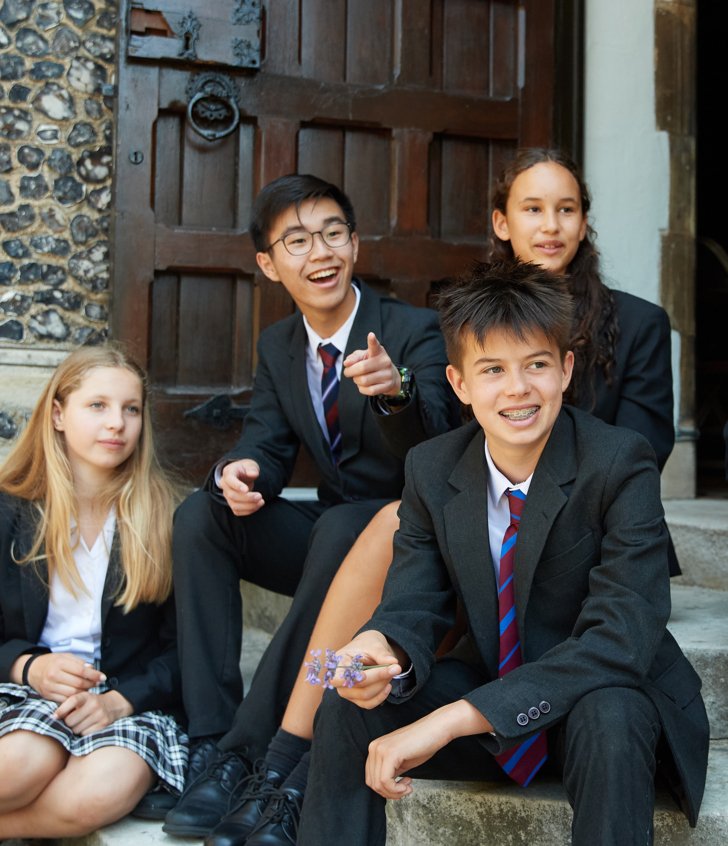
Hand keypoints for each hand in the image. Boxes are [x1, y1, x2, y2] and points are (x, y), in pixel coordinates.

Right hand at [23, 652, 105, 702]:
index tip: (103, 677)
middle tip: (98, 683)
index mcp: (60, 663)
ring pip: (72, 693)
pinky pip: (64, 700)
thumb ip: (79, 662)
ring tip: (90, 688)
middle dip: (91, 684)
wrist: (32, 670)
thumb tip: (92, 669)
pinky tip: (79, 694)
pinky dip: (74, 698)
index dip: (94, 675)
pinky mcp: (47, 695)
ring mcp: (50, 686)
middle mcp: (53, 675)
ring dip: (84, 692)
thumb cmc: (53, 662)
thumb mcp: (65, 656)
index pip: (81, 670)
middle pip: (78, 683)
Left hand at [54, 689, 132, 734]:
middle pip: (70, 720)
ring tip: (81, 723)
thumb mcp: (82, 699)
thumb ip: (69, 705)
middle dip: (68, 723)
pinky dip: (83, 733)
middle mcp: (94, 704)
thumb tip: (53, 717)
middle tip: (72, 720)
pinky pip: (85, 734)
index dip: (62, 709)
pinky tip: (87, 727)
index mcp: (86, 696)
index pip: (72, 701)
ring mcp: (99, 715)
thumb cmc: (90, 703)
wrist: (113, 705)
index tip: (54, 716)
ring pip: (76, 729)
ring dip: (75, 729)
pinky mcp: (103, 725)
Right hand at [220, 459, 264, 515]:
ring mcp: (227, 496)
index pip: (230, 480)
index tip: (247, 490)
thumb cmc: (246, 469)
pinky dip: (249, 511)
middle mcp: (225, 485)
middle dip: (247, 498)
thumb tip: (253, 474)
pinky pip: (238, 511)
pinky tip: (258, 505)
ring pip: (235, 505)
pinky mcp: (232, 503)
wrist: (242, 474)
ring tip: (261, 502)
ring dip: (249, 506)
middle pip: (232, 495)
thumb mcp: (250, 465)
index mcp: (228, 473)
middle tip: (260, 496)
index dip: (237, 486)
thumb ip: (252, 469)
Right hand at [329, 631, 402, 708]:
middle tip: (395, 668)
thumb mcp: (373, 644)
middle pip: (358, 685)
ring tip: (391, 673)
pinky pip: (368, 704)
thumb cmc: (367, 645)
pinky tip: (388, 686)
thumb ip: (382, 654)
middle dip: (379, 678)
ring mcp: (346, 691)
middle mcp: (338, 679)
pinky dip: (381, 696)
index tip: (365, 675)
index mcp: (339, 661)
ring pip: (365, 696)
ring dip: (382, 686)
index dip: (352, 679)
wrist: (365, 651)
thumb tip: (394, 663)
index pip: (341, 676)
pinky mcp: (355, 699)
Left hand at [343, 333, 400, 397]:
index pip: (375, 346)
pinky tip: (363, 385)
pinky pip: (369, 390)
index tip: (371, 335)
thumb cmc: (373, 364)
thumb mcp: (364, 357)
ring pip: (363, 380)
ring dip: (356, 380)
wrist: (391, 377)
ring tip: (358, 378)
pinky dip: (361, 389)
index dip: (372, 341)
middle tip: (347, 372)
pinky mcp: (387, 386)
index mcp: (378, 352)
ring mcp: (387, 375)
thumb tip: (347, 363)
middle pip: (362, 368)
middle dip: (350, 371)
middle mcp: (385, 362)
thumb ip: (354, 357)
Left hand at [365, 700, 491, 800]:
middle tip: (405, 789)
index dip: (386, 790)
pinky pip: (386, 782)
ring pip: (378, 785)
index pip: (371, 778)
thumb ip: (389, 771)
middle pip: (372, 783)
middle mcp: (374, 747)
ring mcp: (381, 749)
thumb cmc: (422, 744)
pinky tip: (408, 784)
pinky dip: (397, 790)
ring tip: (408, 786)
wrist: (435, 730)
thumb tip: (384, 789)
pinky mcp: (390, 754)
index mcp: (375, 748)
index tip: (400, 788)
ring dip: (395, 792)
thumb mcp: (400, 761)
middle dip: (390, 793)